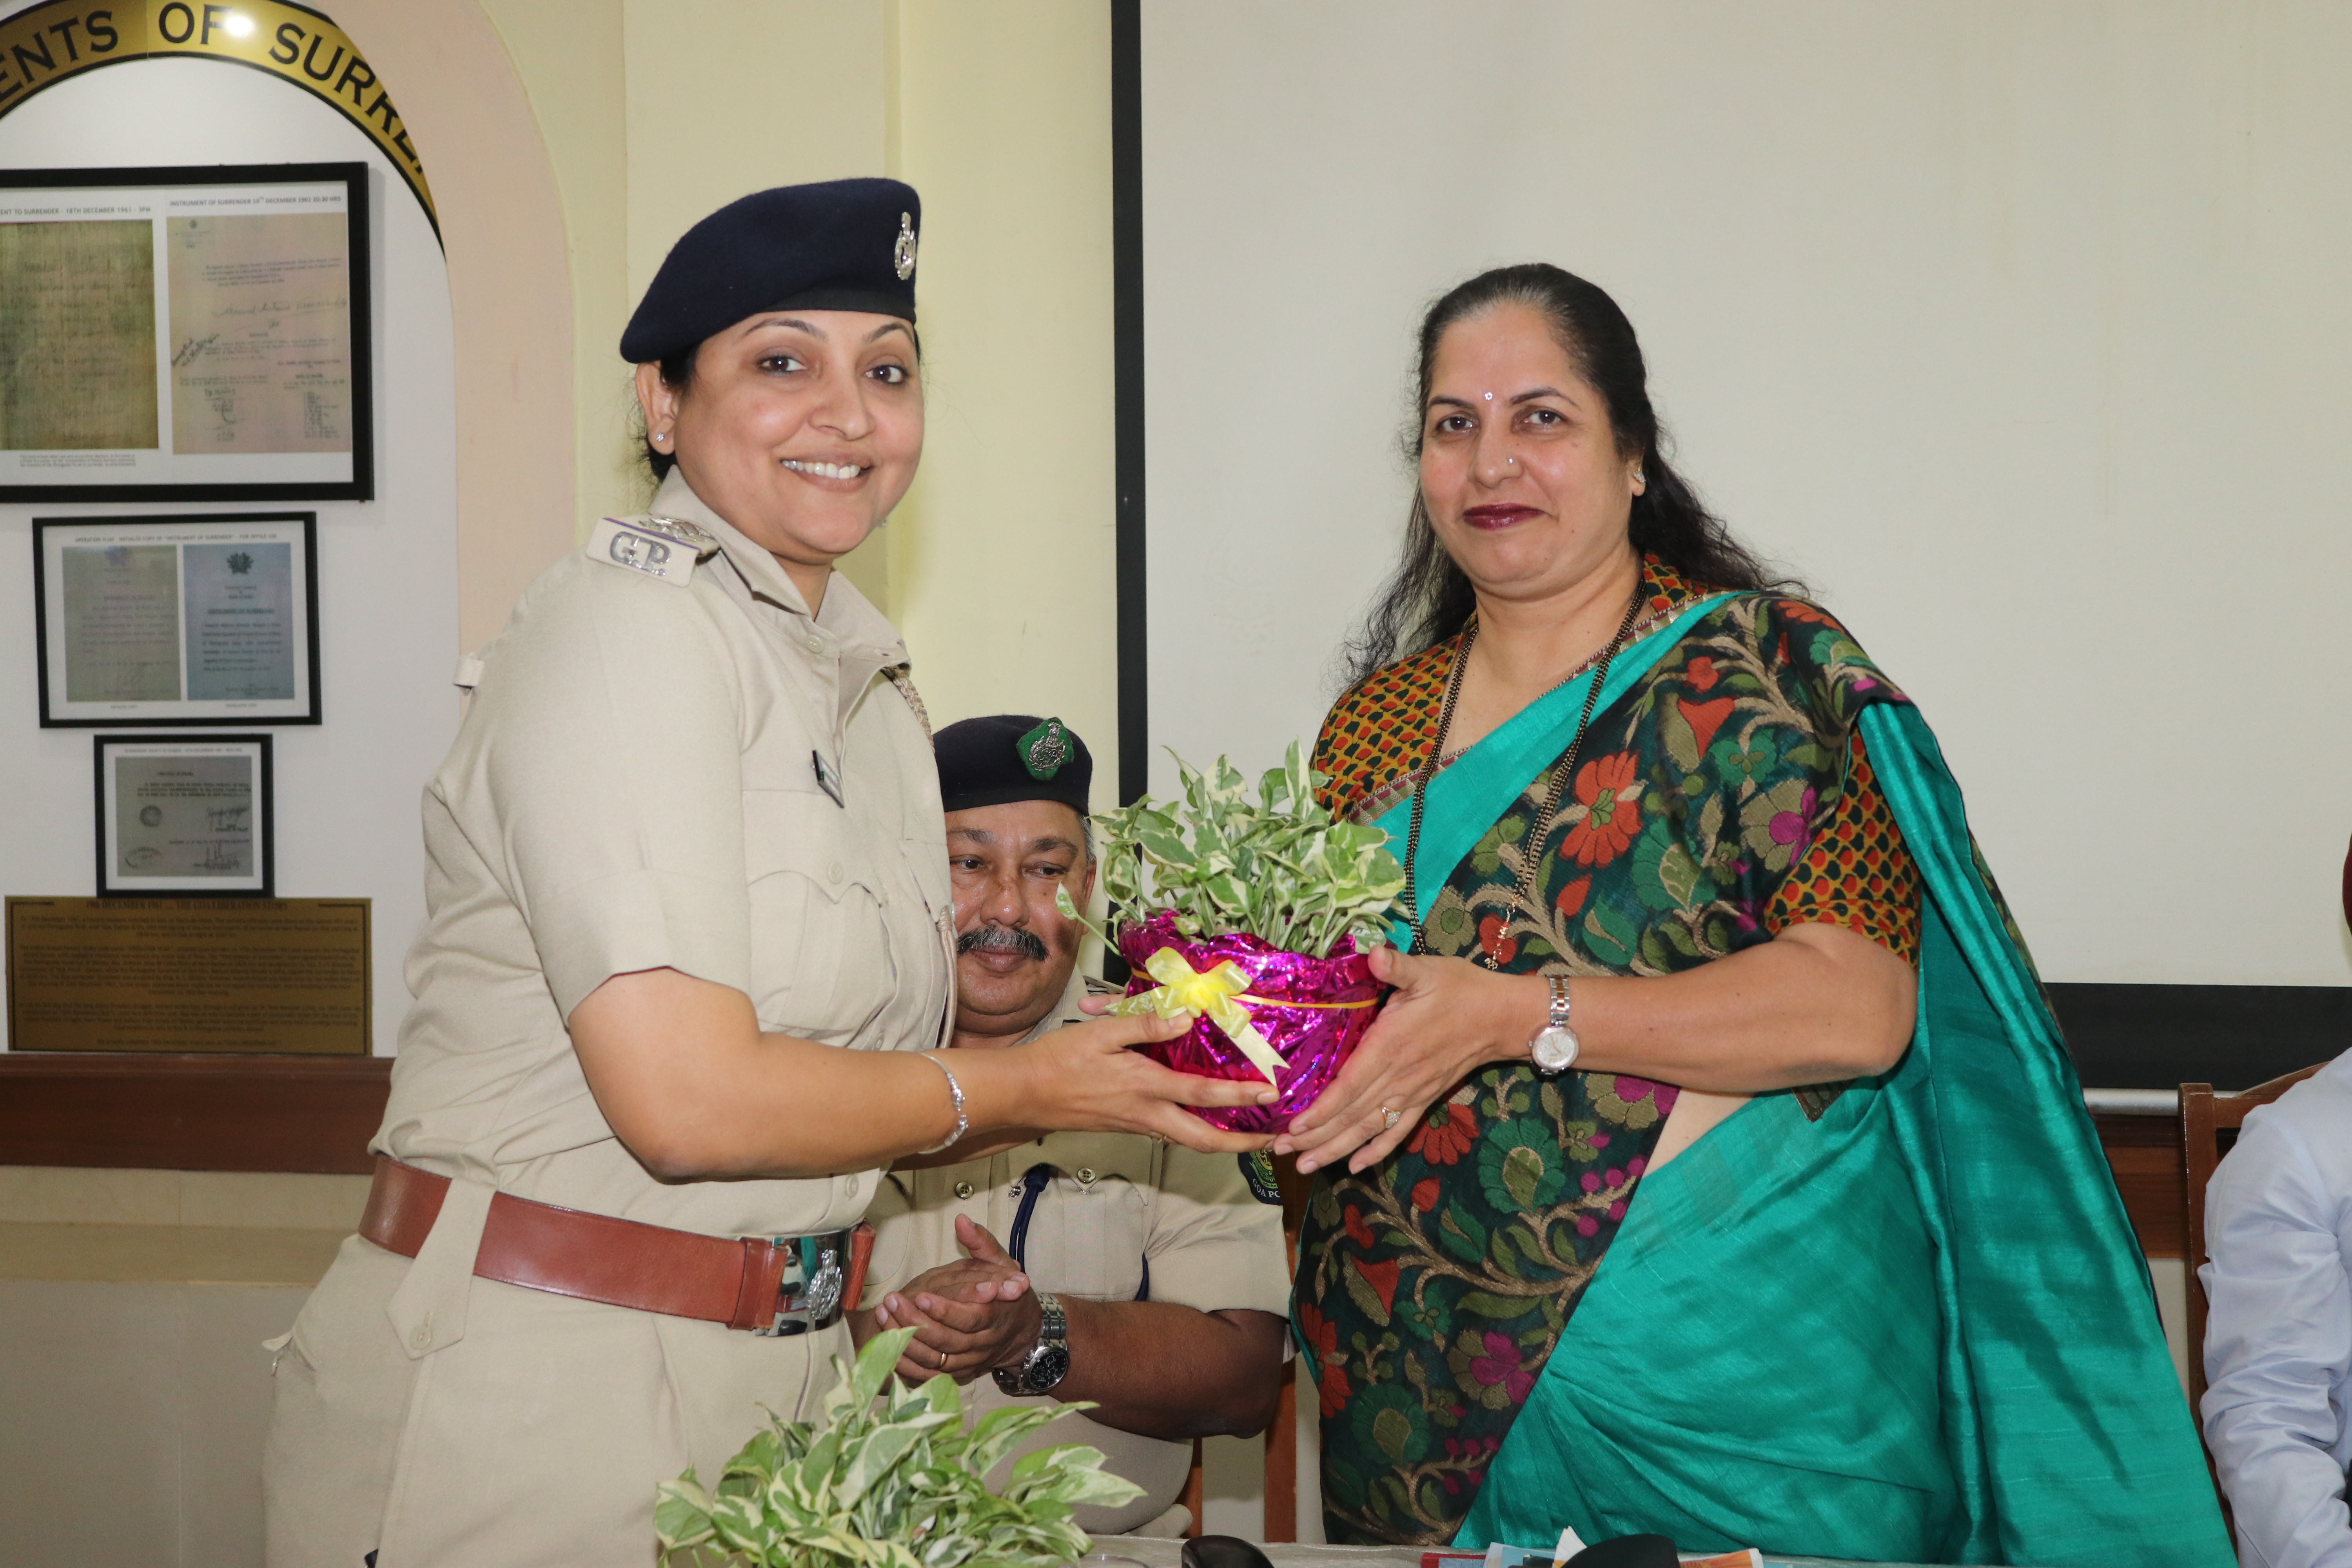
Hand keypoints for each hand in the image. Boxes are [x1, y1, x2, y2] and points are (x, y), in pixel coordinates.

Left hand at [870, 1217, 1043, 1382]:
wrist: (1023, 1331)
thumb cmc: (1008, 1293)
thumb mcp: (1002, 1264)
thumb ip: (981, 1243)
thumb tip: (962, 1220)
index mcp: (996, 1316)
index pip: (970, 1318)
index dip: (945, 1311)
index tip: (921, 1296)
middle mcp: (983, 1344)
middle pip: (947, 1341)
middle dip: (916, 1322)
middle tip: (892, 1300)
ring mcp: (970, 1362)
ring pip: (935, 1360)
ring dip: (907, 1341)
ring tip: (885, 1315)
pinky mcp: (957, 1373)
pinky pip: (929, 1376)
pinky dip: (908, 1364)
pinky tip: (889, 1344)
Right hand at [1021, 1010, 1275, 1153]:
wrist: (1022, 1094)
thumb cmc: (1058, 1060)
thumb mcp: (1100, 1032)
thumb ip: (1145, 1023)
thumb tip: (1186, 1018)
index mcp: (1143, 1086)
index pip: (1201, 1094)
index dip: (1239, 1096)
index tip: (1269, 1094)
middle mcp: (1146, 1113)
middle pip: (1202, 1140)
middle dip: (1241, 1145)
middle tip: (1273, 1141)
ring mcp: (1137, 1124)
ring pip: (1188, 1140)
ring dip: (1222, 1140)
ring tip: (1250, 1132)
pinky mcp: (1127, 1126)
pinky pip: (1169, 1133)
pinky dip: (1194, 1130)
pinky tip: (1205, 1118)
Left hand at [1274, 946, 1541, 1174]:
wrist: (1500, 1017)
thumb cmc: (1459, 990)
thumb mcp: (1427, 970)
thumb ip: (1398, 967)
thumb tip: (1375, 954)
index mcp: (1392, 1044)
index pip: (1352, 1084)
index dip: (1323, 1108)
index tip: (1295, 1125)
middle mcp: (1399, 1075)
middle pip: (1352, 1114)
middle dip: (1316, 1135)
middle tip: (1280, 1151)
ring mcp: (1413, 1091)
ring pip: (1370, 1127)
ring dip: (1337, 1148)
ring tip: (1306, 1166)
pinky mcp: (1425, 1098)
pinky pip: (1398, 1131)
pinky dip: (1377, 1150)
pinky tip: (1356, 1166)